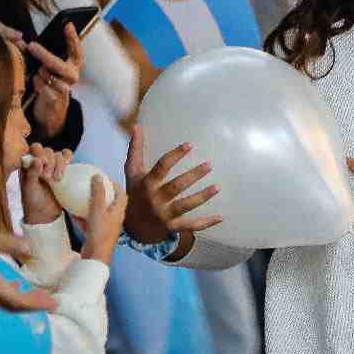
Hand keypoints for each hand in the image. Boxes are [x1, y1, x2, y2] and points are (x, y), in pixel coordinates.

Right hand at [0, 227, 56, 311]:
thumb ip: (6, 243)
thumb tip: (31, 248)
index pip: (17, 300)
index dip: (37, 303)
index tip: (54, 303)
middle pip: (12, 306)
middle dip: (33, 306)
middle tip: (53, 302)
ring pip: (3, 303)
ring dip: (23, 302)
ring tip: (40, 296)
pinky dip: (10, 296)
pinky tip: (15, 285)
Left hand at [20, 144, 73, 224]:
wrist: (44, 214)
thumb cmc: (32, 201)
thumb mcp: (29, 188)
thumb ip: (32, 174)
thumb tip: (38, 160)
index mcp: (28, 163)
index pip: (35, 148)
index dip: (40, 154)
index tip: (42, 166)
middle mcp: (40, 162)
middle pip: (48, 150)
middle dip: (50, 163)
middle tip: (47, 178)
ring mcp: (52, 165)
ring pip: (59, 154)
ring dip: (59, 165)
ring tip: (57, 179)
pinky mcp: (63, 169)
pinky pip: (67, 156)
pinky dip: (68, 159)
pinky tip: (64, 173)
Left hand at [28, 22, 84, 137]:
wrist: (49, 111)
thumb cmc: (48, 83)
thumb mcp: (47, 66)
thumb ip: (40, 52)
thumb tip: (21, 38)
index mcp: (73, 65)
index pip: (76, 50)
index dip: (73, 38)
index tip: (67, 24)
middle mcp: (72, 76)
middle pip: (58, 64)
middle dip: (45, 55)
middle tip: (31, 46)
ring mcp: (65, 89)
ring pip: (46, 75)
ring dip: (38, 74)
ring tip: (37, 76)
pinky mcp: (56, 100)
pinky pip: (41, 87)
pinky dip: (35, 84)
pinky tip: (36, 87)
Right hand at [81, 175, 128, 263]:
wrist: (95, 257)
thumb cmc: (100, 233)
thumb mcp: (98, 210)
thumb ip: (98, 193)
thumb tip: (98, 176)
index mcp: (119, 211)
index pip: (121, 193)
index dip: (115, 184)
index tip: (104, 177)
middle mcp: (114, 219)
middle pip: (110, 202)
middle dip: (102, 193)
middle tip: (91, 185)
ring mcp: (105, 227)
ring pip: (98, 212)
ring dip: (90, 204)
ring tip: (80, 196)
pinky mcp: (96, 234)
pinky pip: (88, 222)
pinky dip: (81, 217)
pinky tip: (71, 212)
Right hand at [123, 125, 222, 243]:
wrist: (134, 227)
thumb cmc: (136, 193)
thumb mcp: (132, 172)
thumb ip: (136, 150)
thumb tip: (137, 126)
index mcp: (147, 184)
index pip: (161, 167)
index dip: (175, 156)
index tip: (190, 145)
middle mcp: (155, 200)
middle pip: (176, 187)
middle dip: (193, 176)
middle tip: (209, 164)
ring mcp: (164, 215)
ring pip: (186, 205)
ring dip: (202, 197)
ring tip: (218, 187)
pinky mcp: (173, 227)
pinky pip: (191, 226)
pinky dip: (206, 223)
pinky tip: (221, 216)